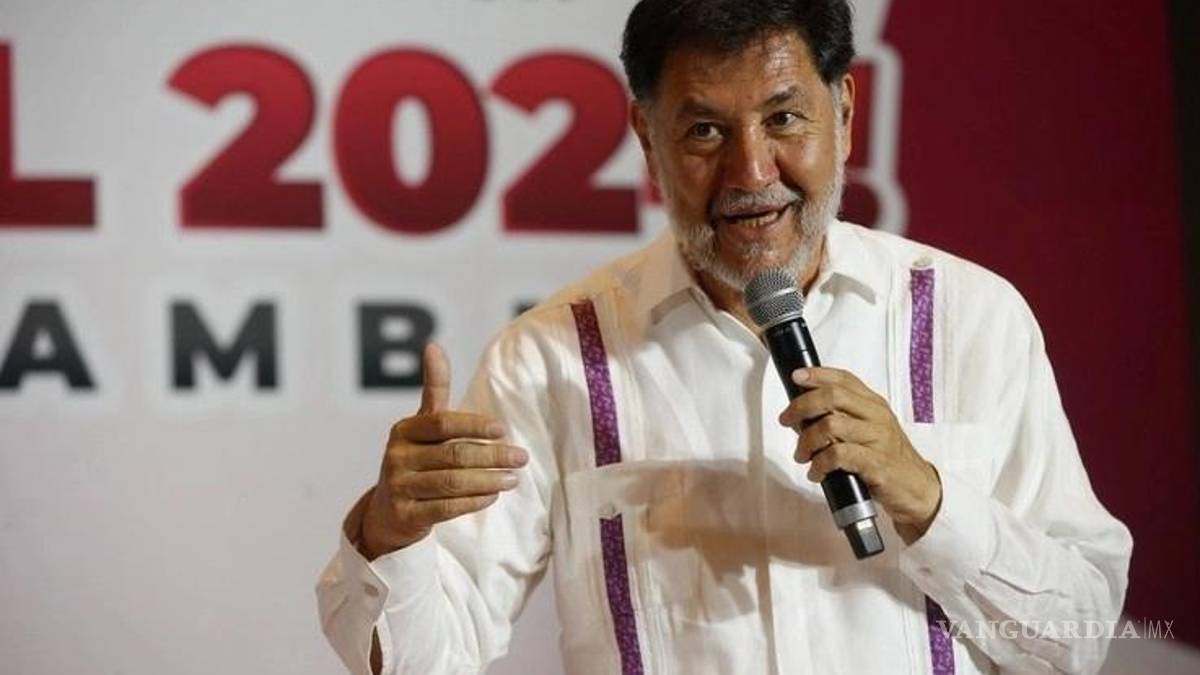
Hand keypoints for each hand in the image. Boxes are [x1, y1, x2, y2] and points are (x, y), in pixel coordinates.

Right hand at [358, 343, 528, 559]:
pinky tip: (493, 496)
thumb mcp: (422, 425)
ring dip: (488, 480)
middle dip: (492, 455)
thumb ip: (434, 389)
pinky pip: (446, 508)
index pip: (443, 424)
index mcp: (404, 430)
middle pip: (453, 454)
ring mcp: (399, 487)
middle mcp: (397, 457)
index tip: (503, 429)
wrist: (387, 513)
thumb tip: (433, 345)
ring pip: (452, 482)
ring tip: (513, 478)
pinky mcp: (406, 515)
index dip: (474, 425)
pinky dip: (474, 502)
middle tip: (521, 457)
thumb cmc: (414, 461)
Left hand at [778, 367, 941, 543]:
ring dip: (806, 441)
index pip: (844, 379)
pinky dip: (819, 464)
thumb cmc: (885, 458)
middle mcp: (876, 416)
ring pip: (830, 425)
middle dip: (802, 406)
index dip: (817, 374)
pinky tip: (816, 472)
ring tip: (802, 455)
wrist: (917, 488)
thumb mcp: (868, 430)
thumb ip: (841, 418)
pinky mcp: (876, 464)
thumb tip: (801, 414)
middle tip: (787, 421)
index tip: (796, 377)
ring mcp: (877, 439)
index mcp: (873, 405)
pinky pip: (838, 455)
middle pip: (833, 396)